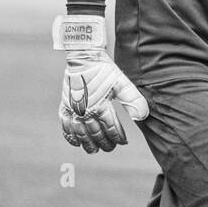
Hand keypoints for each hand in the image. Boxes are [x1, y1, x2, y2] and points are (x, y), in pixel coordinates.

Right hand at [53, 16, 148, 153]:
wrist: (84, 56)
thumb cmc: (104, 69)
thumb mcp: (122, 82)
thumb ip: (133, 99)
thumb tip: (142, 117)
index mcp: (100, 106)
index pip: (111, 129)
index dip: (118, 137)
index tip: (123, 141)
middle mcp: (85, 111)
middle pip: (96, 134)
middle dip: (104, 143)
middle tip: (111, 147)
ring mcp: (73, 109)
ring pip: (80, 133)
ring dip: (87, 144)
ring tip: (94, 150)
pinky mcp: (65, 105)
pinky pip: (65, 125)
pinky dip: (70, 136)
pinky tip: (76, 142)